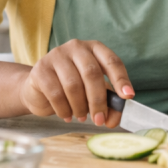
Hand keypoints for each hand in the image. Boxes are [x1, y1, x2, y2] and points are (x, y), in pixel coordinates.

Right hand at [17, 39, 133, 126]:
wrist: (39, 89)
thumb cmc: (72, 89)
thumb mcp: (93, 93)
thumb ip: (107, 105)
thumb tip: (114, 120)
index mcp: (94, 48)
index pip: (112, 61)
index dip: (121, 79)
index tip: (128, 96)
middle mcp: (76, 47)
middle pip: (92, 73)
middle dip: (98, 100)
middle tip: (100, 120)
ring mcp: (56, 55)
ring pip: (73, 85)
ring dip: (80, 107)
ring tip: (80, 117)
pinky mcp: (40, 69)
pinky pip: (55, 93)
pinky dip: (64, 110)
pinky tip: (67, 115)